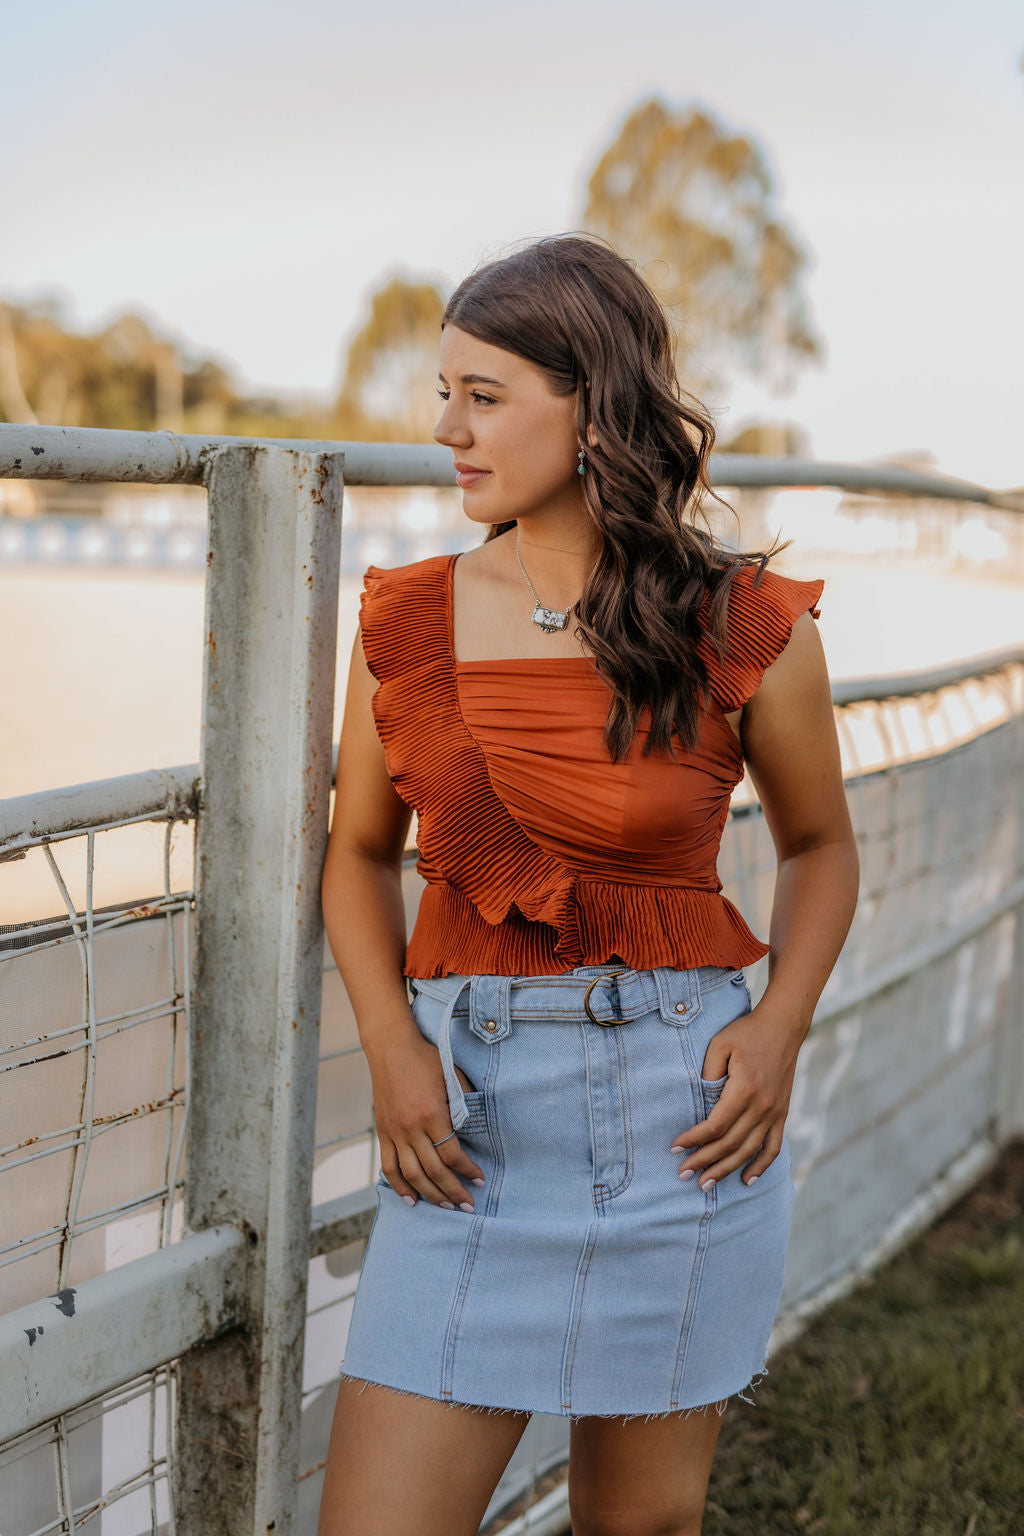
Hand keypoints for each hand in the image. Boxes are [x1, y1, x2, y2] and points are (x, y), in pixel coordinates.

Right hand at [368, 1034, 485, 1210]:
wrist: (390, 1048)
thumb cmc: (426, 1059)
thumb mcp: (452, 1076)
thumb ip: (465, 1102)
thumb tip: (478, 1127)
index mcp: (431, 1114)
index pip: (451, 1154)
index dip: (467, 1171)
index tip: (479, 1180)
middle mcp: (411, 1127)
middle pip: (433, 1171)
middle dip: (452, 1192)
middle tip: (468, 1205)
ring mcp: (394, 1132)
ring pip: (411, 1174)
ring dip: (430, 1195)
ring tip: (446, 1207)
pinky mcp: (383, 1133)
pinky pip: (389, 1167)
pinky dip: (400, 1186)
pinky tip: (412, 1200)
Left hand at [671, 1006, 801, 1189]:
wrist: (783, 1027)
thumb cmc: (746, 1032)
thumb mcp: (720, 1045)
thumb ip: (707, 1074)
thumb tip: (697, 1101)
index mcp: (744, 1089)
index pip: (715, 1125)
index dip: (693, 1140)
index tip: (675, 1147)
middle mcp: (762, 1106)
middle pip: (730, 1144)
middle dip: (704, 1161)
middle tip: (683, 1174)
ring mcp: (775, 1112)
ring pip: (749, 1151)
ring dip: (727, 1170)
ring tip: (705, 1184)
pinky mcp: (782, 1114)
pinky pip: (773, 1147)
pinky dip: (761, 1166)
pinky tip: (746, 1180)